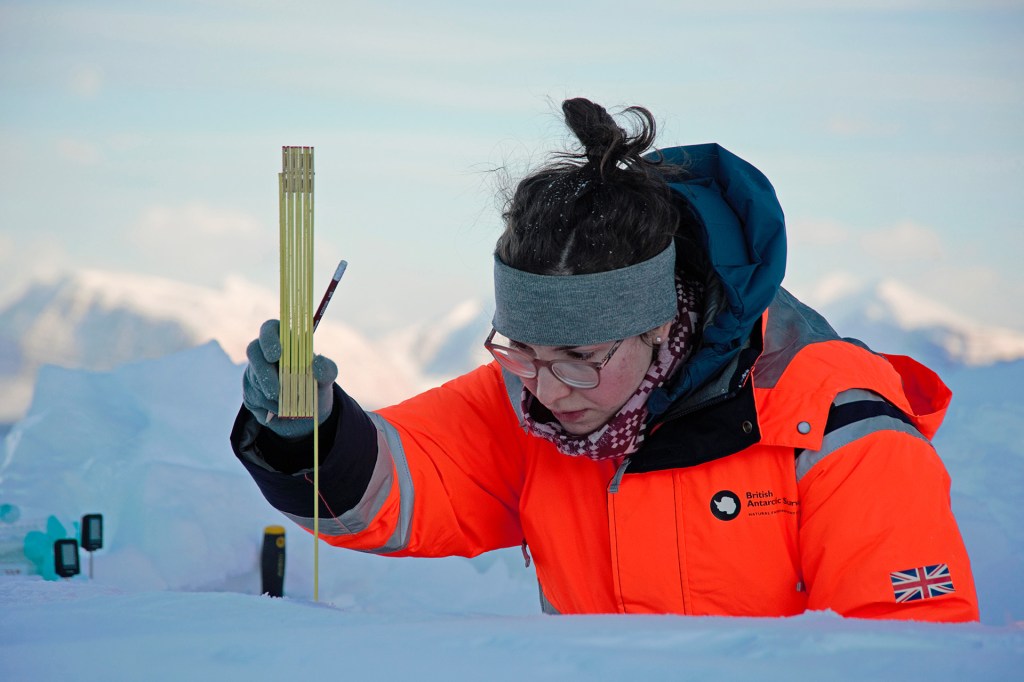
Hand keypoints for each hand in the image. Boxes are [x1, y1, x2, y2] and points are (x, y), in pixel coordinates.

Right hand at [242, 319, 337, 438]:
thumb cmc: (317, 385)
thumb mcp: (327, 378)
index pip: (270, 328)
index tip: (277, 354)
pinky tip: (281, 412)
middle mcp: (265, 353)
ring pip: (254, 379)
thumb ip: (327, 369)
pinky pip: (254, 398)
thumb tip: (317, 362)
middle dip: (264, 372)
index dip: (269, 339)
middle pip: (253, 351)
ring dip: (271, 395)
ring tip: (289, 406)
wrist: (309, 413)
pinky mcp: (250, 392)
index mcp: (285, 341)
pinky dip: (269, 408)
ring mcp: (254, 372)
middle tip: (276, 391)